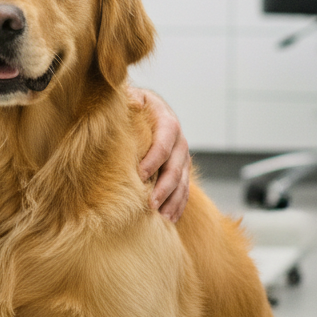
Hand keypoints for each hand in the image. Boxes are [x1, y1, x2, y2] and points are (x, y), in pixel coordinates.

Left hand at [132, 87, 190, 221]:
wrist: (146, 109)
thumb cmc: (132, 106)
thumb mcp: (131, 97)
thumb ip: (131, 100)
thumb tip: (133, 101)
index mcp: (166, 120)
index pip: (164, 141)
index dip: (154, 158)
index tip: (140, 175)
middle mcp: (179, 139)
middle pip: (176, 166)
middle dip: (164, 186)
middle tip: (150, 203)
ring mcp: (182, 156)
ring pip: (183, 182)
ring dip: (173, 201)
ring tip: (161, 217)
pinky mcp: (181, 170)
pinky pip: (184, 191)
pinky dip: (178, 205)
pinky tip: (169, 219)